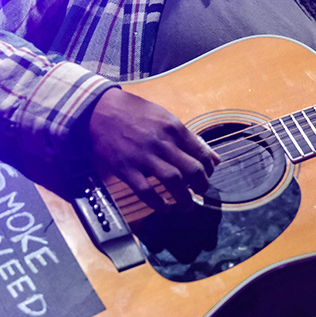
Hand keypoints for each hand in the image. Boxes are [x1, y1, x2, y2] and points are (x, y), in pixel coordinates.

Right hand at [88, 88, 219, 211]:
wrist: (101, 110)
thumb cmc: (135, 113)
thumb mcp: (165, 118)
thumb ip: (189, 138)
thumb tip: (214, 159)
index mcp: (173, 128)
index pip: (201, 154)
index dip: (208, 169)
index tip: (206, 176)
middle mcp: (162, 142)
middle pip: (192, 170)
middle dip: (202, 185)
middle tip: (201, 192)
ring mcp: (143, 156)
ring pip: (173, 181)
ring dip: (185, 198)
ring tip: (187, 206)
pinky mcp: (126, 169)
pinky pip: (146, 191)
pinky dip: (158, 203)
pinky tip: (164, 206)